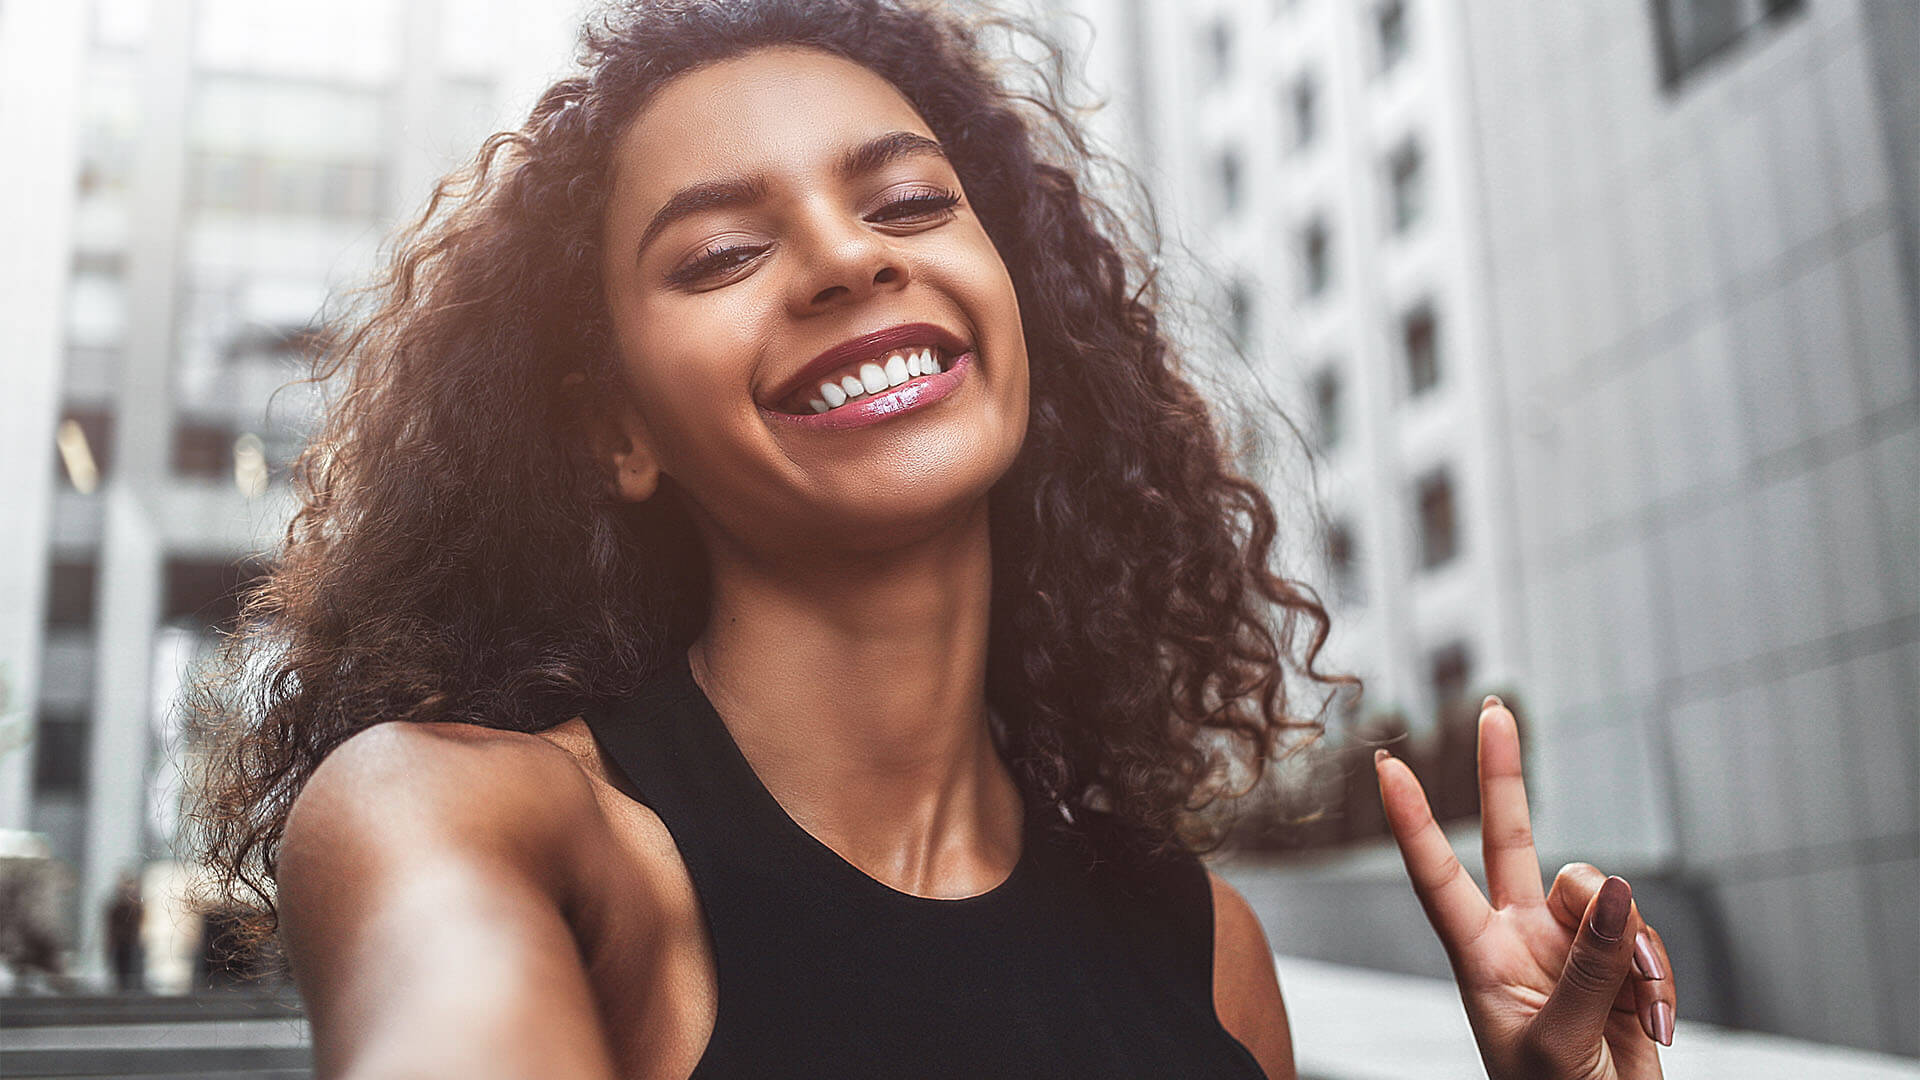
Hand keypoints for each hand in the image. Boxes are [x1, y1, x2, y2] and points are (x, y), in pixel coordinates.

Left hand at [1374, 696, 1676, 1079]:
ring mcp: (1572, 947)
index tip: (1385, 768)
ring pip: (1602, 894)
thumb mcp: (1557, 1041)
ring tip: (1637, 1007)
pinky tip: (1655, 1020)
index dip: (1413, 822)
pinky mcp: (1621, 964)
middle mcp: (1520, 939)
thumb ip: (1588, 967)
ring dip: (1630, 944)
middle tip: (1491, 708)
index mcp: (1479, 958)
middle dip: (1504, 774)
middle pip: (1511, 838)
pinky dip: (1657, 972)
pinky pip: (1644, 935)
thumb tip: (1615, 889)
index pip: (1436, 877)